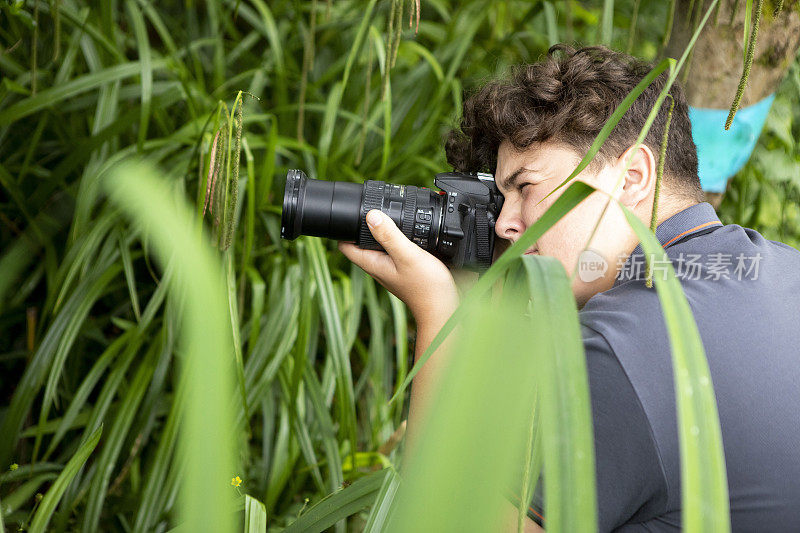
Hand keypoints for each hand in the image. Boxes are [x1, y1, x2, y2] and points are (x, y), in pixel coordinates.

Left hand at [337, 209, 459, 321]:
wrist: (443, 307)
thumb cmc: (426, 287)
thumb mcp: (407, 255)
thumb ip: (389, 236)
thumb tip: (371, 215)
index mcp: (373, 264)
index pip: (346, 246)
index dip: (343, 230)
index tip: (349, 214)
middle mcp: (379, 267)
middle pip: (361, 244)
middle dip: (362, 227)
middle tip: (370, 209)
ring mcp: (391, 269)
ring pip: (379, 247)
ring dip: (381, 233)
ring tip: (388, 218)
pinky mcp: (404, 269)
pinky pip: (394, 251)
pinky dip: (397, 240)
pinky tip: (407, 234)